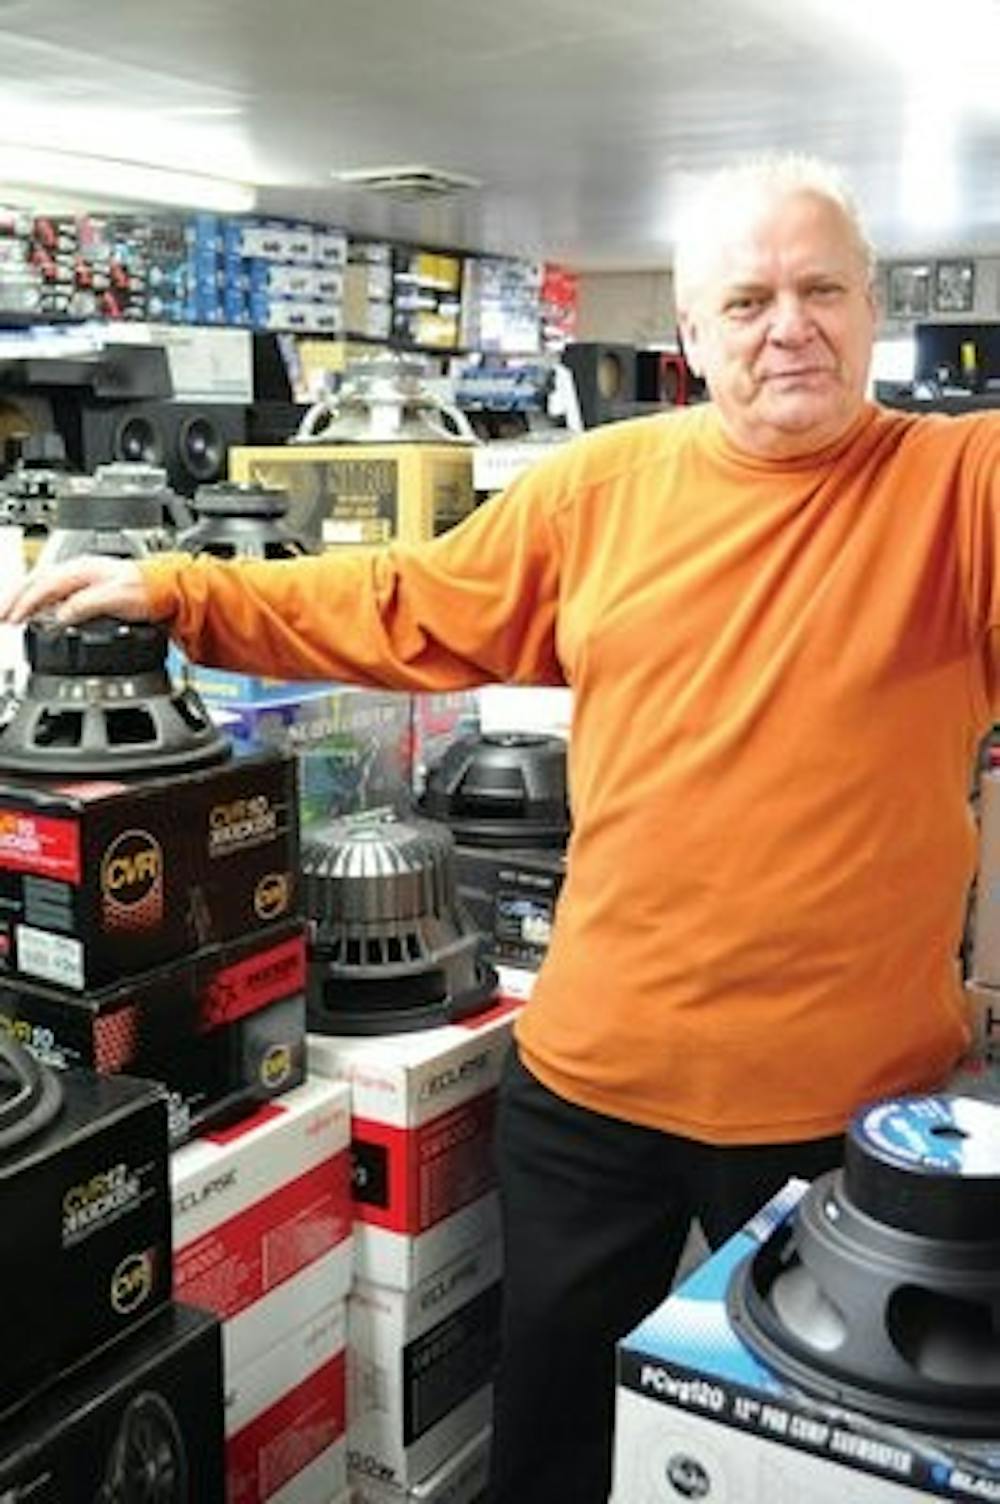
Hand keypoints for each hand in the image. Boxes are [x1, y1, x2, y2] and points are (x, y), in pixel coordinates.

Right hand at [0, 555, 158, 626]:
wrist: (168, 589)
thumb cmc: (148, 590)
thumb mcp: (117, 598)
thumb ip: (87, 605)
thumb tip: (60, 615)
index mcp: (83, 569)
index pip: (45, 586)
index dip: (26, 603)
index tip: (12, 619)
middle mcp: (79, 570)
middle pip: (37, 582)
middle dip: (15, 599)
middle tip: (1, 617)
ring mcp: (82, 577)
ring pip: (43, 585)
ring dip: (23, 599)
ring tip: (8, 614)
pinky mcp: (86, 587)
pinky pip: (54, 590)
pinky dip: (38, 600)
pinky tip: (35, 611)